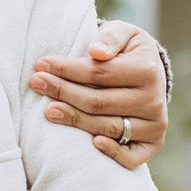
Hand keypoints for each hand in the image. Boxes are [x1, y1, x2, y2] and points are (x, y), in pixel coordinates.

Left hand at [31, 22, 167, 168]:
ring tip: (48, 110)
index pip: (99, 73)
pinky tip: (92, 143)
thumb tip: (95, 51)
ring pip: (107, 127)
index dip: (67, 69)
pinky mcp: (153, 144)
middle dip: (64, 92)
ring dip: (75, 120)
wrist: (151, 73)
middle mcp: (154, 100)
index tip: (41, 64)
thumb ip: (110, 38)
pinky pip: (132, 157)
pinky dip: (113, 153)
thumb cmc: (128, 51)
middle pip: (99, 102)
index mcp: (147, 70)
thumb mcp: (123, 33)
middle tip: (36, 83)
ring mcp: (154, 125)